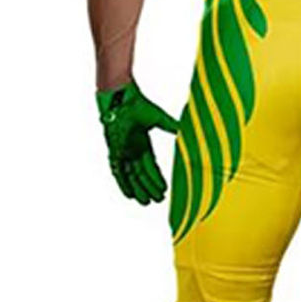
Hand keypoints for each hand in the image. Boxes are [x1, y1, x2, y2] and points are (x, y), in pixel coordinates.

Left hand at [96, 80, 178, 204]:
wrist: (122, 98)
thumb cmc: (138, 105)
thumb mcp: (159, 118)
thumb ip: (172, 126)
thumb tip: (187, 130)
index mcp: (143, 144)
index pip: (151, 166)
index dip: (158, 178)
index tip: (165, 189)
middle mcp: (132, 150)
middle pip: (142, 175)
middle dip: (150, 188)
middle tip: (158, 201)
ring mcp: (122, 152)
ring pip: (131, 176)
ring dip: (138, 189)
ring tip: (146, 203)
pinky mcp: (114, 151)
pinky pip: (118, 172)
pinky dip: (123, 184)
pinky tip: (129, 195)